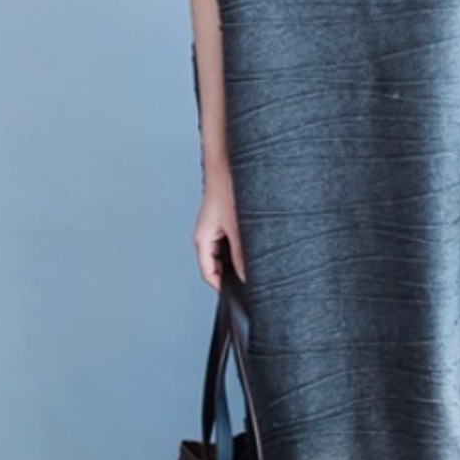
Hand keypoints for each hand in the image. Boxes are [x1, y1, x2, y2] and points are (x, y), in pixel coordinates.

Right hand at [195, 163, 246, 289]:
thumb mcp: (238, 228)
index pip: (209, 275)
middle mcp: (206, 235)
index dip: (224, 287)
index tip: (240, 295)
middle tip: (252, 280)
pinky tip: (256, 245)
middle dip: (233, 274)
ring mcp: (215, 228)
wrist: (229, 164)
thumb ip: (241, 255)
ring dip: (238, 258)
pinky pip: (230, 241)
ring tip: (256, 262)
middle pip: (216, 266)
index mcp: (202, 240)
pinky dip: (241, 246)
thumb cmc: (227, 189)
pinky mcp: (224, 220)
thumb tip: (247, 276)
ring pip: (225, 253)